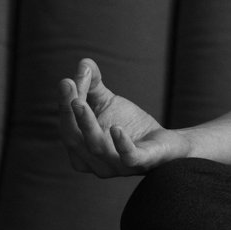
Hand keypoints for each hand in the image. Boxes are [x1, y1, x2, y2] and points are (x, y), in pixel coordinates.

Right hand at [58, 59, 187, 177]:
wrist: (166, 142)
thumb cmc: (131, 125)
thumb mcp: (108, 103)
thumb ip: (93, 85)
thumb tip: (84, 63)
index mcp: (82, 152)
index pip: (68, 130)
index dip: (65, 106)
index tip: (66, 81)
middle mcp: (96, 164)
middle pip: (76, 140)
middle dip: (70, 113)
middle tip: (68, 86)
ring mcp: (118, 166)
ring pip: (97, 147)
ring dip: (87, 124)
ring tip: (80, 103)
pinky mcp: (141, 163)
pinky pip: (129, 157)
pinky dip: (121, 144)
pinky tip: (116, 128)